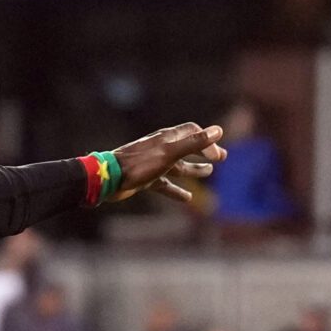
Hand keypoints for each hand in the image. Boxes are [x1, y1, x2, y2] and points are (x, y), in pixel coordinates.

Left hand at [112, 121, 227, 207]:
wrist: (109, 178)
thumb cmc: (139, 164)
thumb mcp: (170, 153)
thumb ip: (194, 143)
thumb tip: (218, 131)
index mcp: (167, 138)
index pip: (192, 132)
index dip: (207, 140)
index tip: (218, 154)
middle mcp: (161, 148)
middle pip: (187, 147)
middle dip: (204, 152)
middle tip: (221, 158)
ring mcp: (153, 164)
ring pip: (178, 166)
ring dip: (194, 169)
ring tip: (208, 173)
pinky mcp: (145, 179)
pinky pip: (165, 184)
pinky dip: (177, 190)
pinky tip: (187, 198)